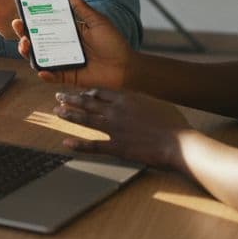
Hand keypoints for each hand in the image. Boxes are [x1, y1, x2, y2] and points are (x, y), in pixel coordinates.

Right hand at [15, 0, 130, 89]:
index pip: (44, 23)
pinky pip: (52, 76)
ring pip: (39, 58)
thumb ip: (80, 7)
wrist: (125, 66)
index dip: (31, 18)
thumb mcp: (96, 21)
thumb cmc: (113, 42)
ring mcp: (63, 61)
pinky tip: (42, 70)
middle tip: (18, 25)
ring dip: (28, 52)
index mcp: (67, 31)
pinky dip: (45, 74)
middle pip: (36, 40)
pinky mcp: (67, 76)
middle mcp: (61, 46)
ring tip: (25, 45)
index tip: (22, 9)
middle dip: (23, 33)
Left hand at [53, 87, 191, 168]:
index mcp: (127, 98)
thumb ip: (140, 100)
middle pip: (88, 102)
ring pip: (86, 119)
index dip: (87, 91)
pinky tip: (66, 143)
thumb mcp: (156, 103)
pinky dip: (78, 144)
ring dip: (69, 115)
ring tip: (57, 112)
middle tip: (59, 96)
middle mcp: (117, 111)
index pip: (100, 91)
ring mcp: (115, 128)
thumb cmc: (173, 123)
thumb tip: (133, 98)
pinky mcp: (117, 147)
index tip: (79, 91)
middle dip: (71, 99)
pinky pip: (93, 145)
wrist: (180, 143)